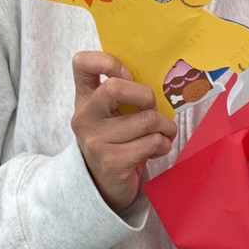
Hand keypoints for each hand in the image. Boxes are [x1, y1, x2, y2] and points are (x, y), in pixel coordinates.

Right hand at [71, 51, 175, 210]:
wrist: (102, 187)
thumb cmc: (116, 142)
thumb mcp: (111, 115)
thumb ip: (124, 95)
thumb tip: (160, 78)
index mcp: (84, 98)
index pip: (82, 63)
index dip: (107, 61)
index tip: (128, 74)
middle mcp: (85, 117)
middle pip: (115, 88)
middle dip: (146, 96)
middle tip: (153, 108)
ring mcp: (96, 140)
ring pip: (146, 120)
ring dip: (166, 127)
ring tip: (164, 133)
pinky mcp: (113, 161)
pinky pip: (152, 142)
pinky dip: (163, 144)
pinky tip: (156, 150)